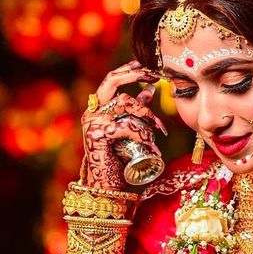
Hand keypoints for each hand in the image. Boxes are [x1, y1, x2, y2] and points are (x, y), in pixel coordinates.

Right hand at [81, 60, 167, 189]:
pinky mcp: (99, 137)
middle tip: (154, 75)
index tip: (147, 66)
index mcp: (98, 109)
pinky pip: (127, 126)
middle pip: (112, 82)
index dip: (128, 70)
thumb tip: (150, 91)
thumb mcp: (130, 132)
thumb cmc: (119, 160)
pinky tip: (153, 146)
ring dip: (147, 114)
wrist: (106, 187)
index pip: (110, 80)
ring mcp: (93, 124)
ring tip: (160, 130)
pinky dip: (144, 134)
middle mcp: (92, 113)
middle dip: (134, 75)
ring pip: (125, 104)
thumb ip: (136, 112)